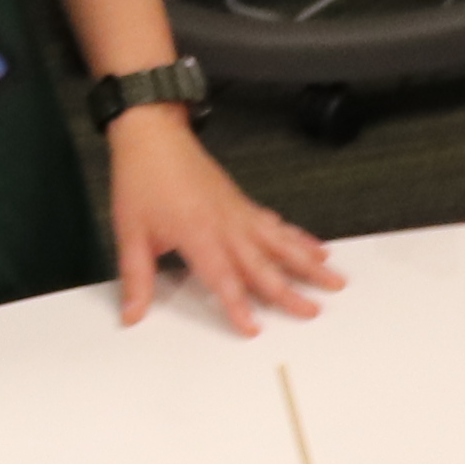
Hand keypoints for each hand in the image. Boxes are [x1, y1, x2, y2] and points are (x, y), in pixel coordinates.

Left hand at [103, 114, 339, 335]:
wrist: (153, 134)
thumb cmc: (141, 180)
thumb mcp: (130, 232)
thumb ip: (136, 277)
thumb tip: (131, 315)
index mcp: (197, 233)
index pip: (221, 277)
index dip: (237, 305)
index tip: (253, 329)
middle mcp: (225, 224)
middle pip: (262, 264)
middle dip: (289, 291)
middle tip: (313, 312)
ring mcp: (238, 213)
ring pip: (280, 242)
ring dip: (308, 263)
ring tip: (335, 280)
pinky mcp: (243, 203)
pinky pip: (276, 224)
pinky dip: (299, 238)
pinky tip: (317, 248)